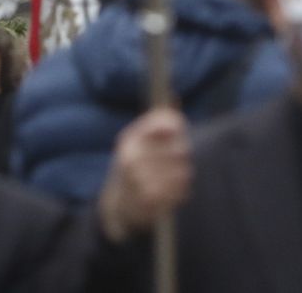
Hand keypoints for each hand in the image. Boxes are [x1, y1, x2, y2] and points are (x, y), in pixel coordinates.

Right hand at [98, 108, 192, 242]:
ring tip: (172, 176)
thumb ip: (157, 122)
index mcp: (129, 140)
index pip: (165, 123)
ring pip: (184, 171)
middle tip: (178, 157)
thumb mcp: (135, 141)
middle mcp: (133, 158)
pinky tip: (170, 190)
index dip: (177, 126)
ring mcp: (141, 180)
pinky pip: (181, 189)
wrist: (117, 206)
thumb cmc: (132, 166)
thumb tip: (175, 96)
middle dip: (183, 153)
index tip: (177, 130)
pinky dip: (181, 190)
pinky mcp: (151, 200)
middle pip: (181, 149)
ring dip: (183, 173)